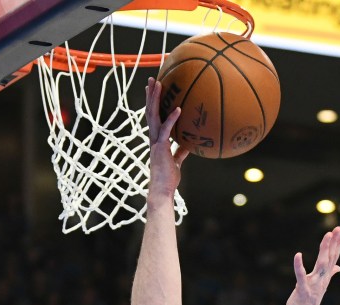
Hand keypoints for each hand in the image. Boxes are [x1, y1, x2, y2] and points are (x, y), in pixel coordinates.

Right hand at [145, 78, 188, 199]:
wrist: (162, 190)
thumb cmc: (168, 178)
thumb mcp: (176, 161)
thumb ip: (181, 151)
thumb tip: (189, 144)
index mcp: (156, 140)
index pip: (153, 117)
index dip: (153, 103)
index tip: (154, 90)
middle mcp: (153, 138)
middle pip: (150, 112)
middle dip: (150, 95)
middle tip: (152, 79)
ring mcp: (155, 142)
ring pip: (153, 116)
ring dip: (155, 99)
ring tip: (158, 83)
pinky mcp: (160, 147)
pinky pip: (166, 130)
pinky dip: (172, 119)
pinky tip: (178, 108)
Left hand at [284, 226, 339, 304]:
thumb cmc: (307, 304)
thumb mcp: (319, 286)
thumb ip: (328, 275)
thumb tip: (338, 267)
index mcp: (324, 278)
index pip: (334, 257)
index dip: (338, 243)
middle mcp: (321, 281)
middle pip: (330, 258)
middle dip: (335, 243)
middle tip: (339, 228)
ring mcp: (313, 286)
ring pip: (321, 264)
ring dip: (324, 250)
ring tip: (327, 235)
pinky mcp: (301, 291)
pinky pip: (300, 276)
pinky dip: (299, 266)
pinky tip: (297, 255)